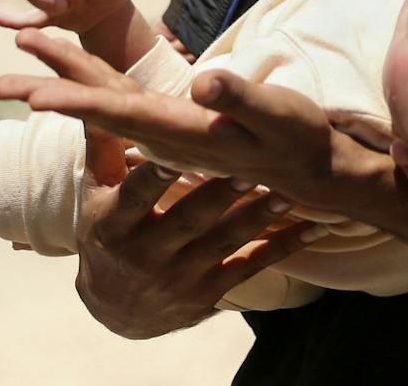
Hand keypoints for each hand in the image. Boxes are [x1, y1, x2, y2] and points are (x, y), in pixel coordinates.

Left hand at [0, 31, 407, 232]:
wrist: (313, 172)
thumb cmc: (299, 140)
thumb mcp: (278, 116)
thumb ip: (240, 98)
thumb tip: (204, 83)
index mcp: (181, 131)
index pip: (118, 113)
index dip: (75, 102)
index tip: (33, 96)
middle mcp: (165, 134)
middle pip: (97, 109)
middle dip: (50, 91)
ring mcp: (169, 133)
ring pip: (106, 107)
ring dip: (65, 88)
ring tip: (24, 75)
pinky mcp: (177, 129)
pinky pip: (125, 109)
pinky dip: (96, 93)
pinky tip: (78, 89)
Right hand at [73, 162, 317, 338]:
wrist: (114, 308)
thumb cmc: (106, 231)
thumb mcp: (95, 194)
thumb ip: (103, 147)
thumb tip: (94, 100)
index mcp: (115, 224)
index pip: (136, 197)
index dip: (155, 176)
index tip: (174, 150)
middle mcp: (147, 255)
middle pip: (187, 220)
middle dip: (218, 194)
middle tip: (249, 164)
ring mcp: (180, 277)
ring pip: (223, 244)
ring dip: (256, 218)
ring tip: (287, 192)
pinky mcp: (209, 293)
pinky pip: (249, 268)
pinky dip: (283, 249)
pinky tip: (312, 228)